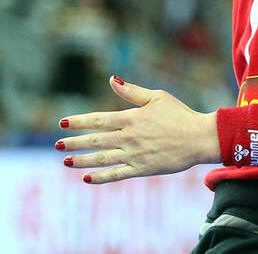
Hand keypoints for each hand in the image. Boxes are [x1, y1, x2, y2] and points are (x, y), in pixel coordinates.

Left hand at [56, 76, 219, 183]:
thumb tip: (112, 79)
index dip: (80, 121)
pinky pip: (116, 174)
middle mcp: (129, 137)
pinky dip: (100, 177)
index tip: (63, 123)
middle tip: (58, 145)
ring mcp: (134, 154)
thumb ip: (132, 91)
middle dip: (74, 143)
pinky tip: (87, 178)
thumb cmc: (180, 114)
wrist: (199, 138)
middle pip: (96, 140)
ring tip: (65, 162)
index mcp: (131, 118)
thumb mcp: (157, 97)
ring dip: (82, 161)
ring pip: (101, 158)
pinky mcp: (142, 169)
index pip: (99, 119)